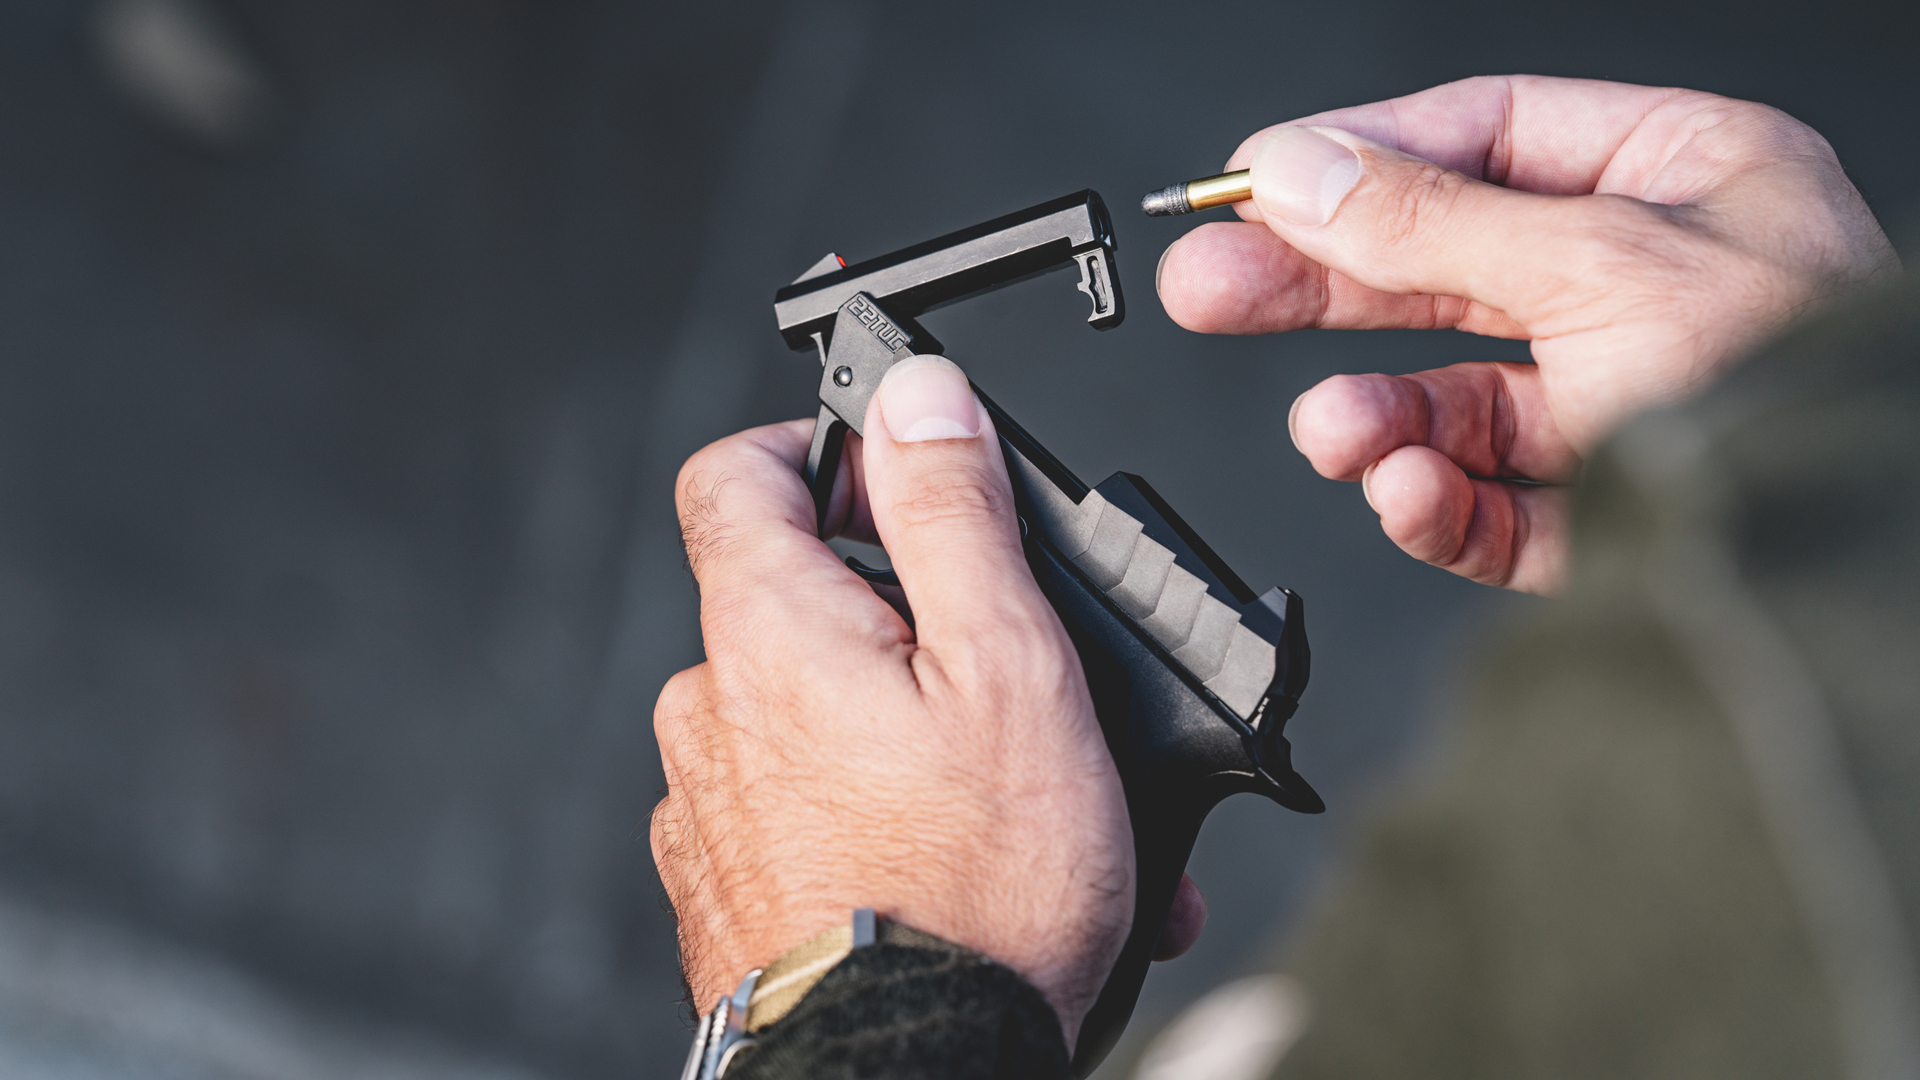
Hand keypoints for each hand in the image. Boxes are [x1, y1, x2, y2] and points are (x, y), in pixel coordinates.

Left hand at [650, 356, 1132, 1042]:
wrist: (911, 1074)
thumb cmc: (971, 892)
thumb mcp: (1005, 665)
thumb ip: (953, 514)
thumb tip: (917, 398)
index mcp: (768, 630)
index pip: (735, 472)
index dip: (814, 449)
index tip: (890, 477)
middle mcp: (712, 708)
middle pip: (788, 598)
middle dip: (899, 613)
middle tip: (1001, 668)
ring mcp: (708, 805)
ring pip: (807, 713)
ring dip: (902, 726)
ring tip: (1012, 789)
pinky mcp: (725, 886)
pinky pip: (795, 806)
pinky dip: (870, 807)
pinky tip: (953, 851)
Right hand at [1157, 75, 1898, 592]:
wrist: (1862, 575)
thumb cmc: (1806, 387)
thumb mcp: (1601, 264)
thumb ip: (1433, 222)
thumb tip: (1300, 171)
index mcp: (1681, 180)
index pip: (1484, 139)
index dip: (1358, 158)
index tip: (1253, 185)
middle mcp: (1647, 285)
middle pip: (1441, 267)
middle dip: (1320, 286)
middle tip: (1210, 289)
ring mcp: (1622, 402)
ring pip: (1454, 400)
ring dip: (1375, 417)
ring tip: (1330, 431)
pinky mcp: (1605, 514)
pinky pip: (1488, 502)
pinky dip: (1433, 501)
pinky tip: (1401, 489)